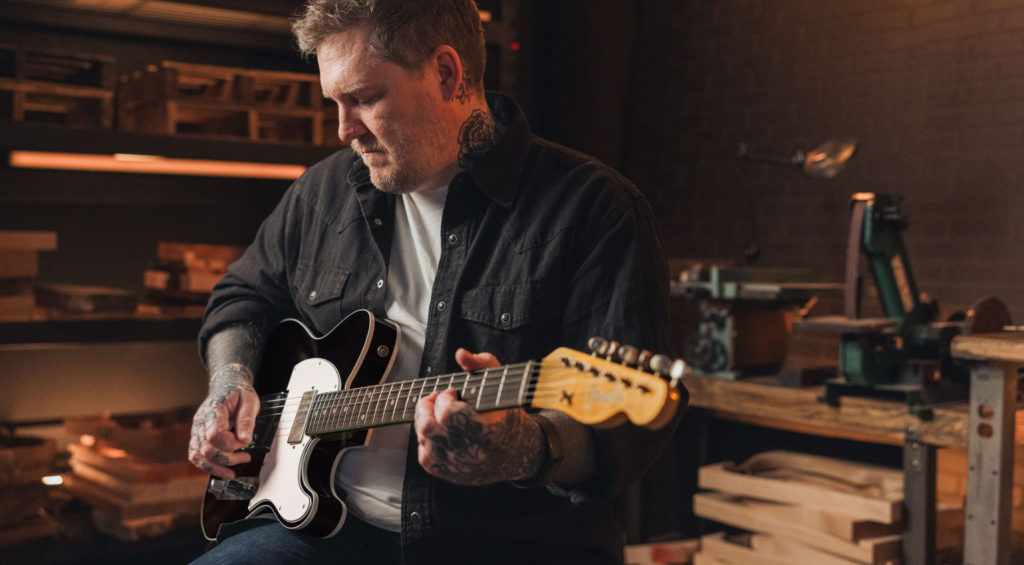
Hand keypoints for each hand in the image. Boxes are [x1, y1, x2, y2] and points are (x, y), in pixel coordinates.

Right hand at [188, 363, 258, 478]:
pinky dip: (208, 466)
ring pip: (197, 456)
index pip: (215, 435)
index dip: (231, 444)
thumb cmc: (238, 393)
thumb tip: (244, 440)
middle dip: (228, 458)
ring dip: (216, 467)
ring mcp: (196, 430)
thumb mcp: (250, 401)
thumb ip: (247, 420)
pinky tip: (222, 468)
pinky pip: (196, 456)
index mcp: (213, 409)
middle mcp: (200, 421)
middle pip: (206, 449)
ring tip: (232, 472)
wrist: (227, 386)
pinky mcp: (197, 438)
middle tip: (246, 457)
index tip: (246, 442)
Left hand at [413, 349, 543, 485]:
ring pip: (424, 441)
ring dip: (426, 422)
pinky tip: (441, 433)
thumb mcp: (502, 385)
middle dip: (426, 408)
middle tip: (436, 400)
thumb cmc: (508, 415)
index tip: (452, 393)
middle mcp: (470, 452)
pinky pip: (425, 457)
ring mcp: (458, 465)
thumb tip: (461, 354)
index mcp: (485, 430)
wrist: (518, 452)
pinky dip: (427, 442)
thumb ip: (482, 364)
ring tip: (438, 415)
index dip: (444, 399)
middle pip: (428, 428)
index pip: (447, 415)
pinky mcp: (451, 474)